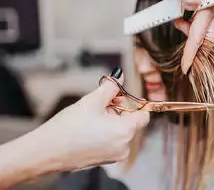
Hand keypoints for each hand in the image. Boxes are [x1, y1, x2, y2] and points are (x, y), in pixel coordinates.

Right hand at [34, 67, 149, 169]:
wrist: (46, 152)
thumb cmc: (67, 129)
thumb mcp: (92, 101)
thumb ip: (111, 87)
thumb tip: (120, 76)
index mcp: (125, 132)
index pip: (144, 115)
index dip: (135, 103)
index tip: (122, 97)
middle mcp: (125, 146)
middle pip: (132, 122)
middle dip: (120, 110)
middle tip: (102, 103)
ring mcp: (116, 155)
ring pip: (122, 131)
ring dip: (113, 120)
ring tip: (94, 116)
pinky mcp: (107, 159)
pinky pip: (114, 141)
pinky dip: (108, 132)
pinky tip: (91, 128)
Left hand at [174, 0, 213, 73]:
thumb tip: (191, 4)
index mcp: (211, 7)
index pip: (201, 36)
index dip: (192, 54)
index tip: (186, 68)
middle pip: (205, 39)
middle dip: (193, 49)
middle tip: (184, 58)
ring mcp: (212, 12)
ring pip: (201, 34)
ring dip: (188, 33)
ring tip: (178, 22)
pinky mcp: (208, 12)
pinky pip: (200, 27)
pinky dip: (188, 27)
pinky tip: (181, 20)